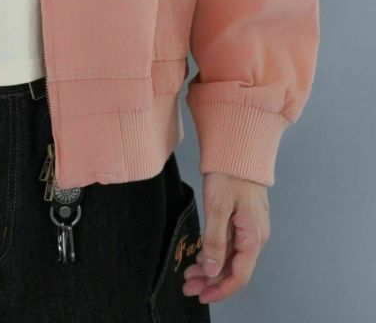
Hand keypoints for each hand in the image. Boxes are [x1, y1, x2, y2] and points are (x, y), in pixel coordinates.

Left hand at [182, 171, 269, 303]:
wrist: (237, 149)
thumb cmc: (229, 174)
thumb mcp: (217, 207)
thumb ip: (215, 241)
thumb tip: (213, 271)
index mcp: (253, 236)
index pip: (239, 275)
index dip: (221, 290)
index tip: (202, 296)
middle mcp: (255, 236)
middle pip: (234, 269)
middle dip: (211, 281)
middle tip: (188, 286)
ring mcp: (250, 228)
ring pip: (231, 257)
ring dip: (211, 268)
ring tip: (189, 273)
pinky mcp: (242, 220)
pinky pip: (230, 244)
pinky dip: (215, 253)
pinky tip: (201, 255)